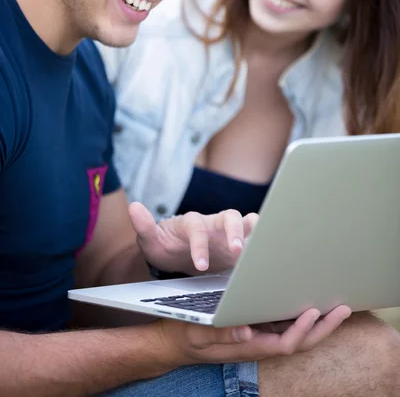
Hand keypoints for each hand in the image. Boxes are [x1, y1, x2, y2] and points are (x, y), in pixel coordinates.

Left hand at [129, 202, 257, 273]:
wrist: (178, 254)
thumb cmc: (167, 246)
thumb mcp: (151, 240)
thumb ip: (144, 226)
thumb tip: (133, 207)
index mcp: (192, 222)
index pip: (196, 227)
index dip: (199, 244)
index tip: (200, 266)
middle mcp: (213, 223)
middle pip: (230, 216)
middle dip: (234, 232)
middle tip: (238, 252)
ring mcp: (229, 232)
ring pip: (249, 222)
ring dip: (257, 234)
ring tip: (262, 253)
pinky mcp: (241, 244)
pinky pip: (257, 238)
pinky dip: (264, 245)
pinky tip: (270, 262)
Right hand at [155, 306, 351, 366]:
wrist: (172, 342)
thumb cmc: (184, 336)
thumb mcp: (195, 332)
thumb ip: (218, 332)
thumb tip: (244, 330)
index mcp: (246, 346)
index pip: (283, 344)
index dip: (301, 331)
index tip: (314, 312)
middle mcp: (257, 342)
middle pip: (297, 340)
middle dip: (322, 328)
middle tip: (342, 308)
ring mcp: (256, 335)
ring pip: (292, 331)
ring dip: (316, 321)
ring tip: (334, 303)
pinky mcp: (252, 326)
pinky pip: (281, 323)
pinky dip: (297, 313)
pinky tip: (305, 299)